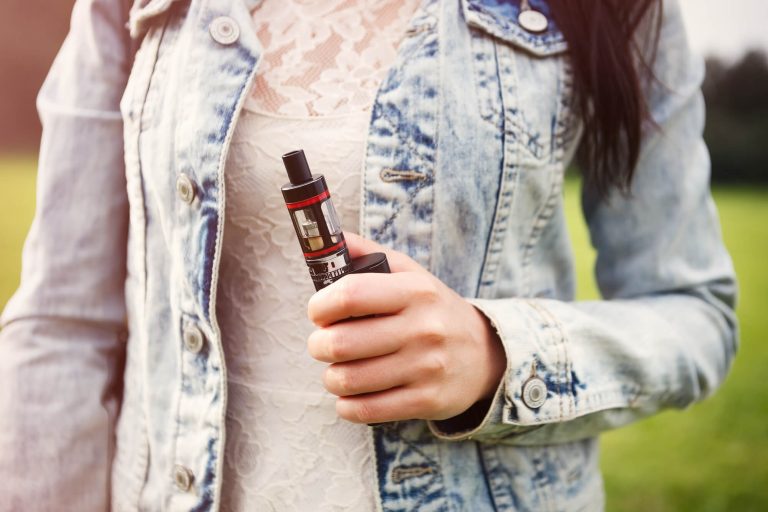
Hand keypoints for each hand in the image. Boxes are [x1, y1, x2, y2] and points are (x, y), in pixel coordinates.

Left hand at [307, 232, 506, 423]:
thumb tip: (328, 238)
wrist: (484, 354)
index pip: (350, 295)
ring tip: (337, 368)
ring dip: (331, 376)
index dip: (320, 305)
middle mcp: (423, 328)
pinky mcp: (426, 401)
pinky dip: (347, 404)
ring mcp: (426, 368)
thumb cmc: (432, 310)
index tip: (318, 311)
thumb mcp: (409, 274)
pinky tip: (351, 393)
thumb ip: (366, 253)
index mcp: (415, 291)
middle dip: (318, 344)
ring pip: (348, 379)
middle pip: (341, 342)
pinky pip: (365, 409)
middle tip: (322, 342)